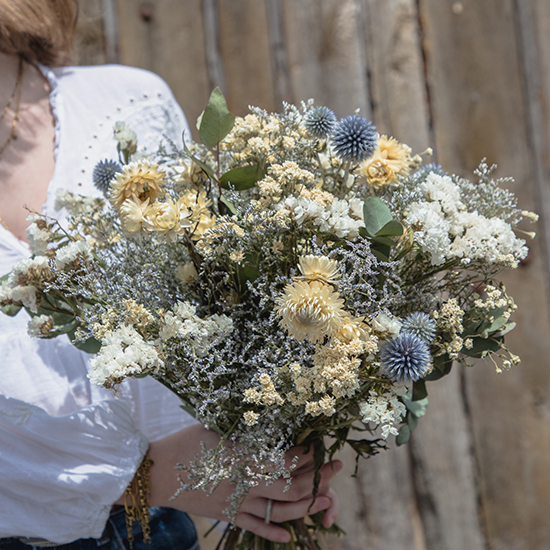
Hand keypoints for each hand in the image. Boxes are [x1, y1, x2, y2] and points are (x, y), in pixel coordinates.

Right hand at [145, 423, 341, 542]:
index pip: (288, 460)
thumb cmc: (186, 442)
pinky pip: (256, 526)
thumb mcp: (219, 429)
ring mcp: (238, 502)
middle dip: (319, 477)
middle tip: (336, 466)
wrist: (155, 472)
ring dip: (307, 505)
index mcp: (246, 457)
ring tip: (326, 498)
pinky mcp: (227, 515)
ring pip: (281, 510)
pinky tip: (290, 535)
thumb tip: (273, 427)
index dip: (309, 454)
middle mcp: (247, 483)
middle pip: (293, 487)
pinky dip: (274, 532)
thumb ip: (247, 433)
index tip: (321, 444)